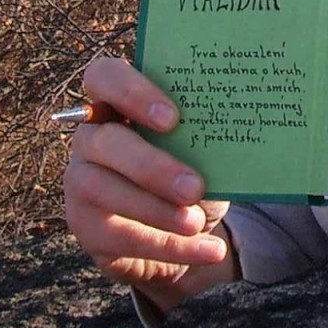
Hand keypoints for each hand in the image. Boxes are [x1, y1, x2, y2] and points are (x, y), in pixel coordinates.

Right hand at [62, 55, 237, 313]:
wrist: (182, 227)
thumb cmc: (191, 165)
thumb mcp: (198, 145)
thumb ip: (204, 129)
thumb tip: (246, 119)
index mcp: (117, 101)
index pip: (104, 77)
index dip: (132, 93)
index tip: (173, 118)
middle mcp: (90, 137)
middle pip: (105, 142)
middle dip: (151, 166)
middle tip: (195, 186)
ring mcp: (80, 183)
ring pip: (105, 191)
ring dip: (157, 211)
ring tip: (198, 223)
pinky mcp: (87, 228)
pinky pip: (123, 238)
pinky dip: (172, 248)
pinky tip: (209, 250)